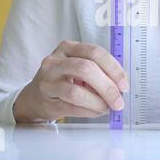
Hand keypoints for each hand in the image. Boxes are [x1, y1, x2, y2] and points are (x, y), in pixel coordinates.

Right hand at [13, 41, 128, 122]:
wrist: (35, 96)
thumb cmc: (63, 79)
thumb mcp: (78, 66)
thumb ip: (99, 70)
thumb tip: (121, 86)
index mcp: (67, 48)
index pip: (95, 52)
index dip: (113, 68)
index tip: (124, 84)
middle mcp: (54, 61)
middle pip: (86, 69)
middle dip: (107, 87)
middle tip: (118, 101)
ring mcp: (47, 81)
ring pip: (76, 91)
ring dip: (97, 102)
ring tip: (107, 108)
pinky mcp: (45, 101)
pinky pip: (71, 107)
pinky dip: (88, 111)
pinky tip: (96, 111)